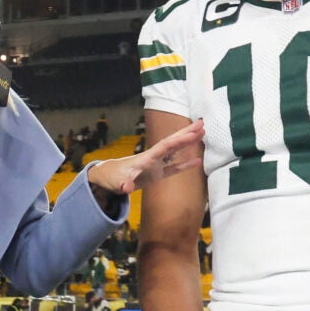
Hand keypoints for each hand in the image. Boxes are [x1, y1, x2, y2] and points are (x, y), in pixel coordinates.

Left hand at [85, 118, 206, 195]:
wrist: (107, 178)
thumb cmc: (111, 177)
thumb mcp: (115, 182)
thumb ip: (123, 184)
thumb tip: (127, 188)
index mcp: (146, 158)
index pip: (165, 147)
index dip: (178, 141)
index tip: (192, 133)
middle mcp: (153, 158)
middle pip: (173, 143)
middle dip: (186, 133)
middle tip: (202, 122)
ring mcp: (156, 165)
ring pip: (176, 152)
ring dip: (188, 143)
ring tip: (202, 133)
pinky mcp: (157, 174)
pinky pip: (174, 167)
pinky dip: (186, 164)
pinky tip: (197, 161)